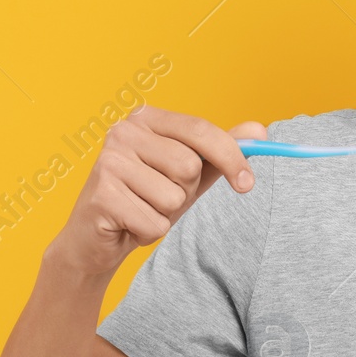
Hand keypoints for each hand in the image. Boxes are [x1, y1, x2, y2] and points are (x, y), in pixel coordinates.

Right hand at [48, 104, 266, 278]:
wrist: (96, 238)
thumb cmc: (145, 198)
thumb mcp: (189, 174)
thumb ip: (221, 152)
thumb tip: (259, 130)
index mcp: (146, 118)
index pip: (201, 130)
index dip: (232, 157)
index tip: (248, 184)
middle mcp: (123, 132)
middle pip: (189, 166)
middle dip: (184, 192)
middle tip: (159, 197)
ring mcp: (109, 162)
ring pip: (173, 197)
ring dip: (166, 214)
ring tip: (142, 209)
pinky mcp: (102, 196)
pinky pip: (155, 223)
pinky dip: (148, 232)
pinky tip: (128, 224)